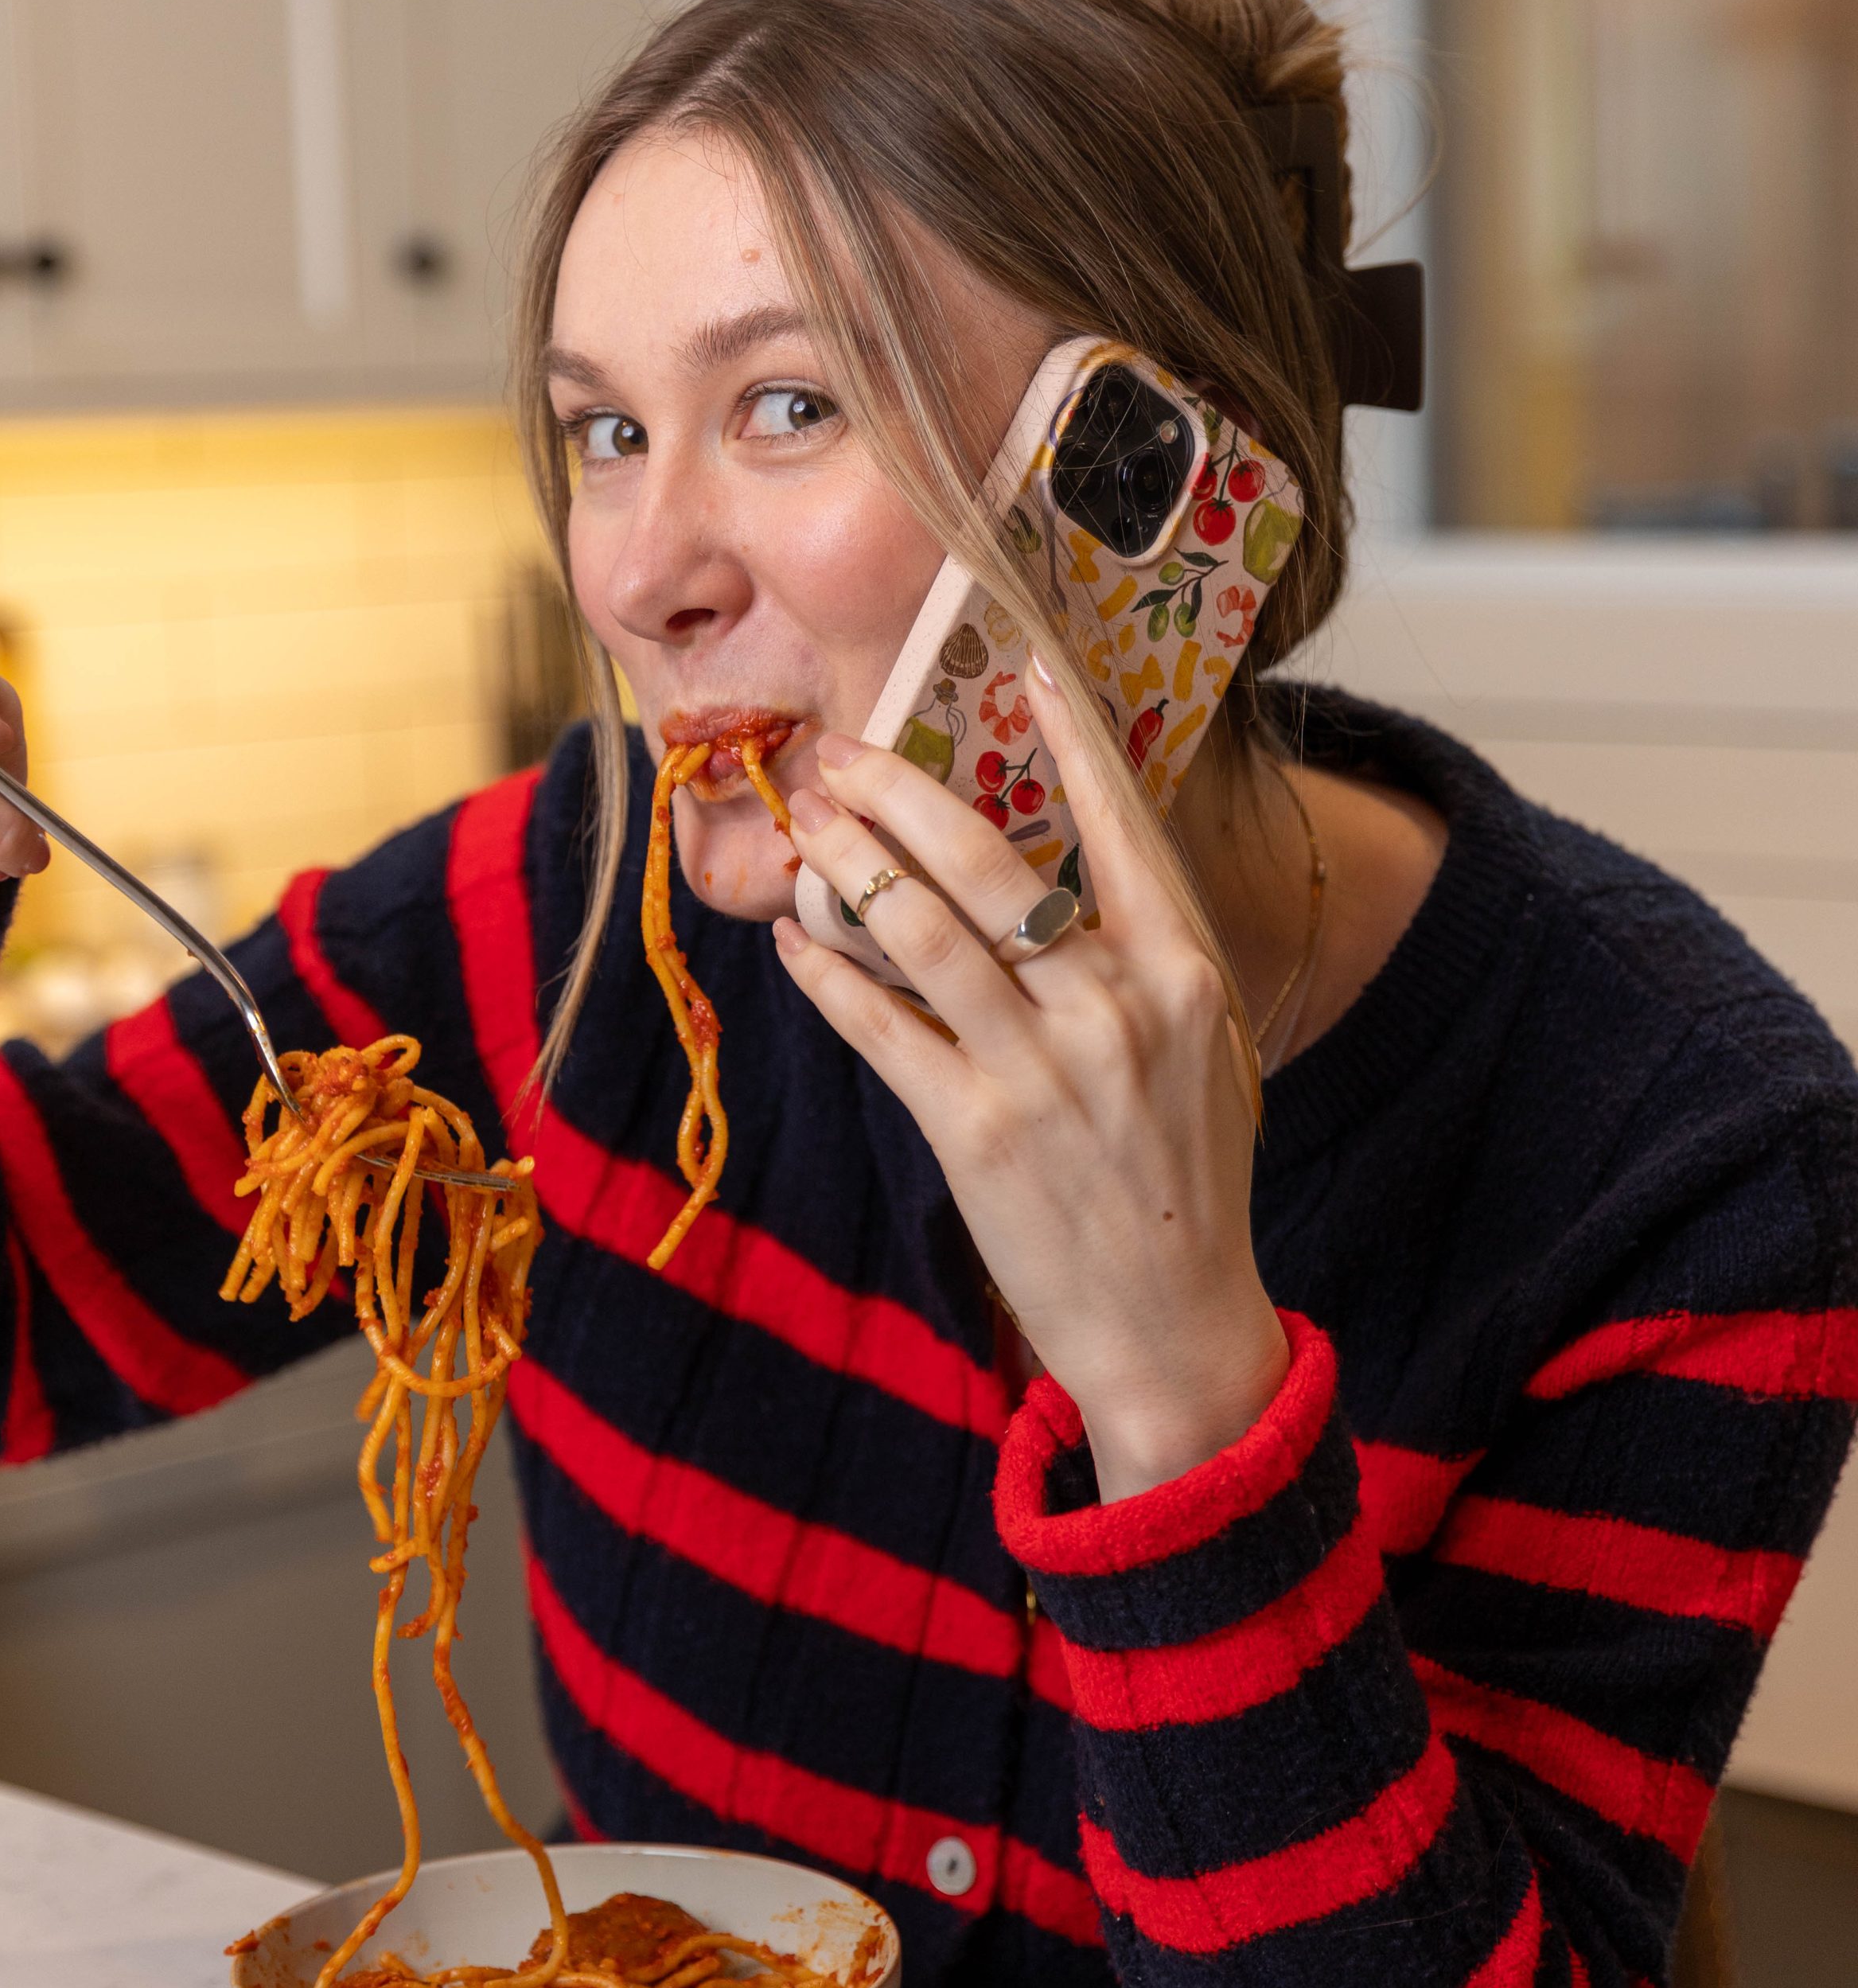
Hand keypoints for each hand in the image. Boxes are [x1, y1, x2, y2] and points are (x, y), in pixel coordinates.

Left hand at [775, 658, 1286, 1499]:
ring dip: (846, 865)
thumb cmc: (1183, 1179)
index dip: (1068, 737)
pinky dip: (827, 977)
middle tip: (838, 752)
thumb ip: (1131, 963)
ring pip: (918, 930)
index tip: (1025, 663)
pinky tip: (794, 943)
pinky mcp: (973, 1131)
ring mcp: (1041, 1068)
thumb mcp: (1194, 1051)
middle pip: (985, 861)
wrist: (1177, 1325)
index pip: (1118, 823)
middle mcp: (1112, 1004)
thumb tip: (1039, 882)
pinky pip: (879, 1026)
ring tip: (802, 825)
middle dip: (897, 792)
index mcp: (1178, 970)